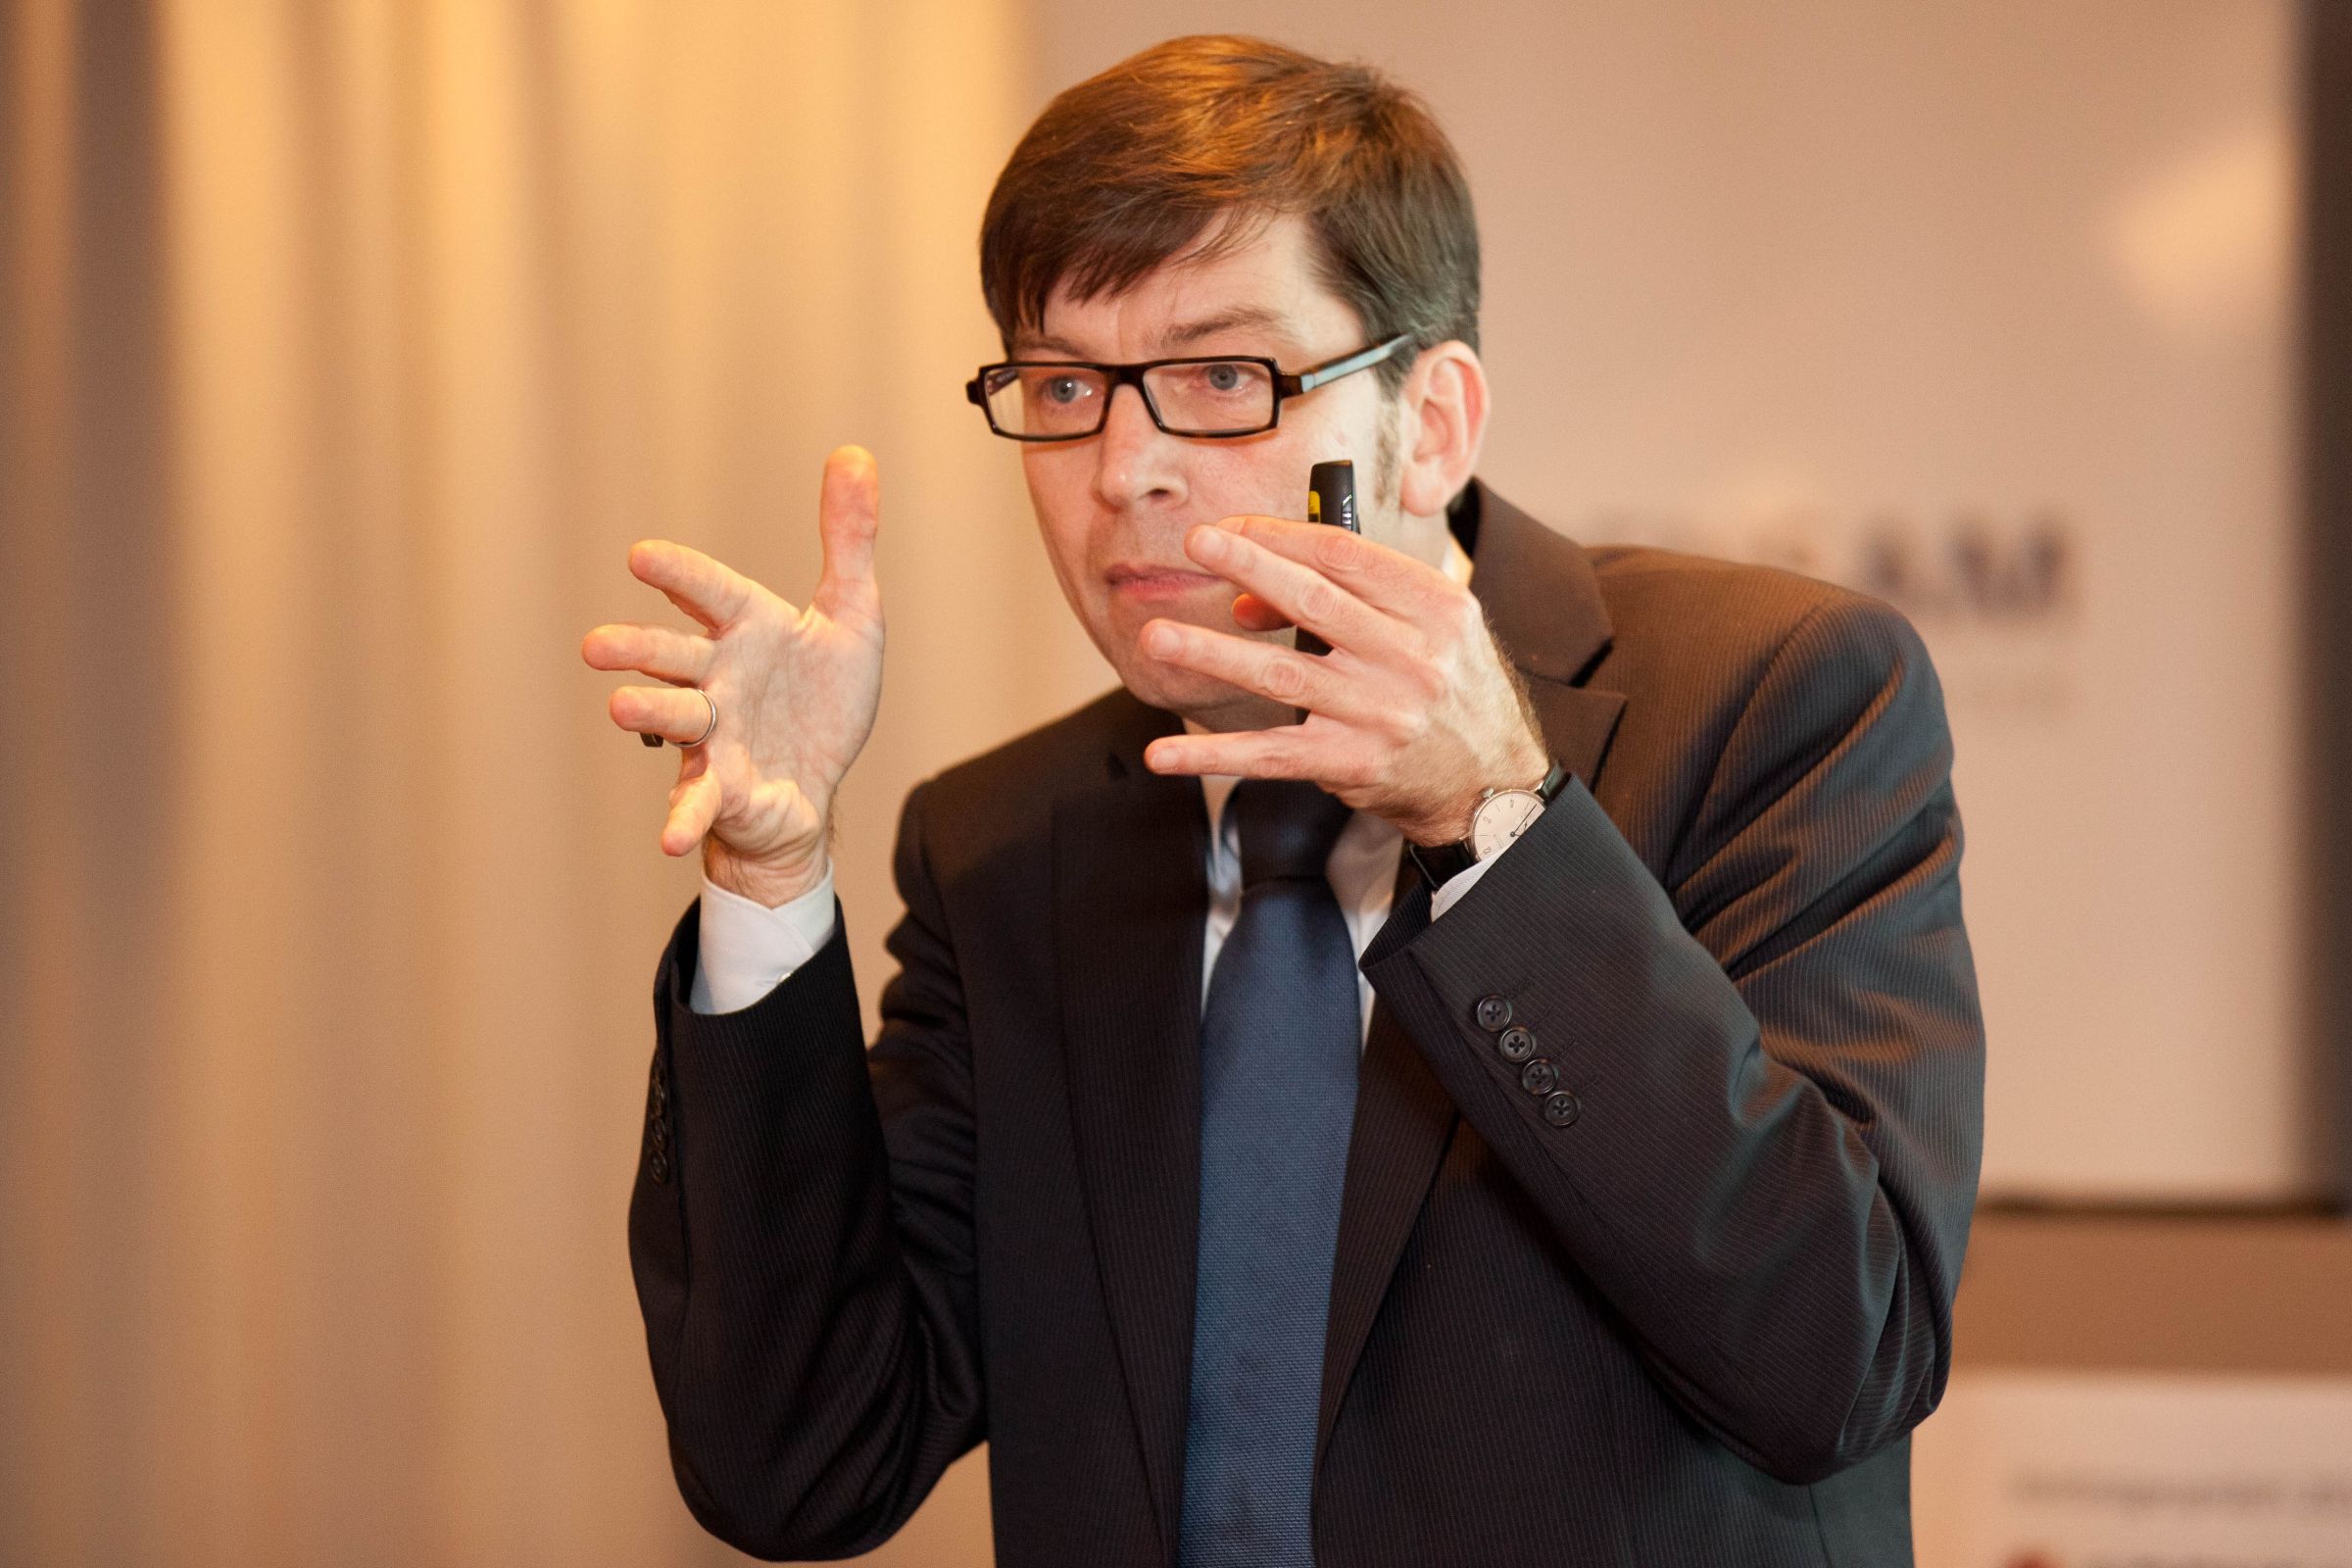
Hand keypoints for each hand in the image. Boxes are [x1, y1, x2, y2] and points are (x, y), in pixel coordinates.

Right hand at [583, 446, 883, 905]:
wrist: (818, 785)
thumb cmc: (821, 699)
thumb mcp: (852, 616)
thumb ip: (848, 540)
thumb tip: (855, 454)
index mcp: (748, 628)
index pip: (710, 591)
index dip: (678, 574)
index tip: (641, 556)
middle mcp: (719, 678)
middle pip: (672, 655)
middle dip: (637, 648)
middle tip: (596, 645)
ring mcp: (715, 735)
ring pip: (676, 719)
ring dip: (650, 713)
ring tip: (620, 708)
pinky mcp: (724, 788)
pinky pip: (699, 802)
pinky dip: (684, 819)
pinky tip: (671, 838)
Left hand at [1136, 516, 1547, 845]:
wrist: (1490, 780)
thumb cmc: (1446, 686)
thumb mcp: (1429, 627)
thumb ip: (1351, 601)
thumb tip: (1247, 600)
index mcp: (1433, 607)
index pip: (1345, 556)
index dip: (1279, 536)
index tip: (1229, 528)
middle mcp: (1410, 657)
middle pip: (1313, 601)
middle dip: (1248, 566)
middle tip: (1195, 543)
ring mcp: (1379, 713)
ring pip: (1281, 675)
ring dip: (1211, 654)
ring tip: (1157, 637)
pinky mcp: (1351, 764)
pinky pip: (1270, 754)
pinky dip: (1213, 755)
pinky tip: (1164, 755)